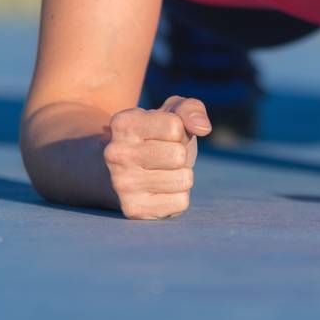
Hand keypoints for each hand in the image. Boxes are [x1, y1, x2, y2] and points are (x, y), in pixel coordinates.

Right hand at [104, 95, 211, 219]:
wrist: (119, 171)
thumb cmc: (154, 137)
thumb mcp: (170, 112)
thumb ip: (190, 109)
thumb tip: (203, 127)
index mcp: (123, 122)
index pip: (175, 126)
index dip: (180, 131)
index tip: (162, 136)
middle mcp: (117, 153)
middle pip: (179, 155)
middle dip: (181, 154)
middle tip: (163, 157)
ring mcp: (122, 184)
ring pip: (183, 179)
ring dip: (181, 175)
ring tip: (161, 172)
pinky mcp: (133, 210)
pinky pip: (181, 202)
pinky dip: (178, 196)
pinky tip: (159, 190)